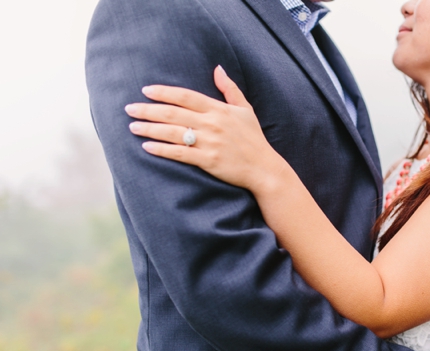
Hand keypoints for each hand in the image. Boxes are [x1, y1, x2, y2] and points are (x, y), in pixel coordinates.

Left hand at [125, 66, 286, 191]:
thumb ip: (230, 89)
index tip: (145, 90)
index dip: (164, 92)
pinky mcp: (208, 160)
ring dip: (149, 129)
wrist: (264, 168)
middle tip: (129, 109)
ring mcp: (210, 142)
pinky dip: (161, 150)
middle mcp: (212, 124)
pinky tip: (147, 147)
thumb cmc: (254, 139)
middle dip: (148, 110)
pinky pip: (179, 153)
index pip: (185, 96)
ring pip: (172, 132)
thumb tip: (218, 69)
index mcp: (219, 109)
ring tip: (133, 127)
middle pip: (173, 113)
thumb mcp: (246, 110)